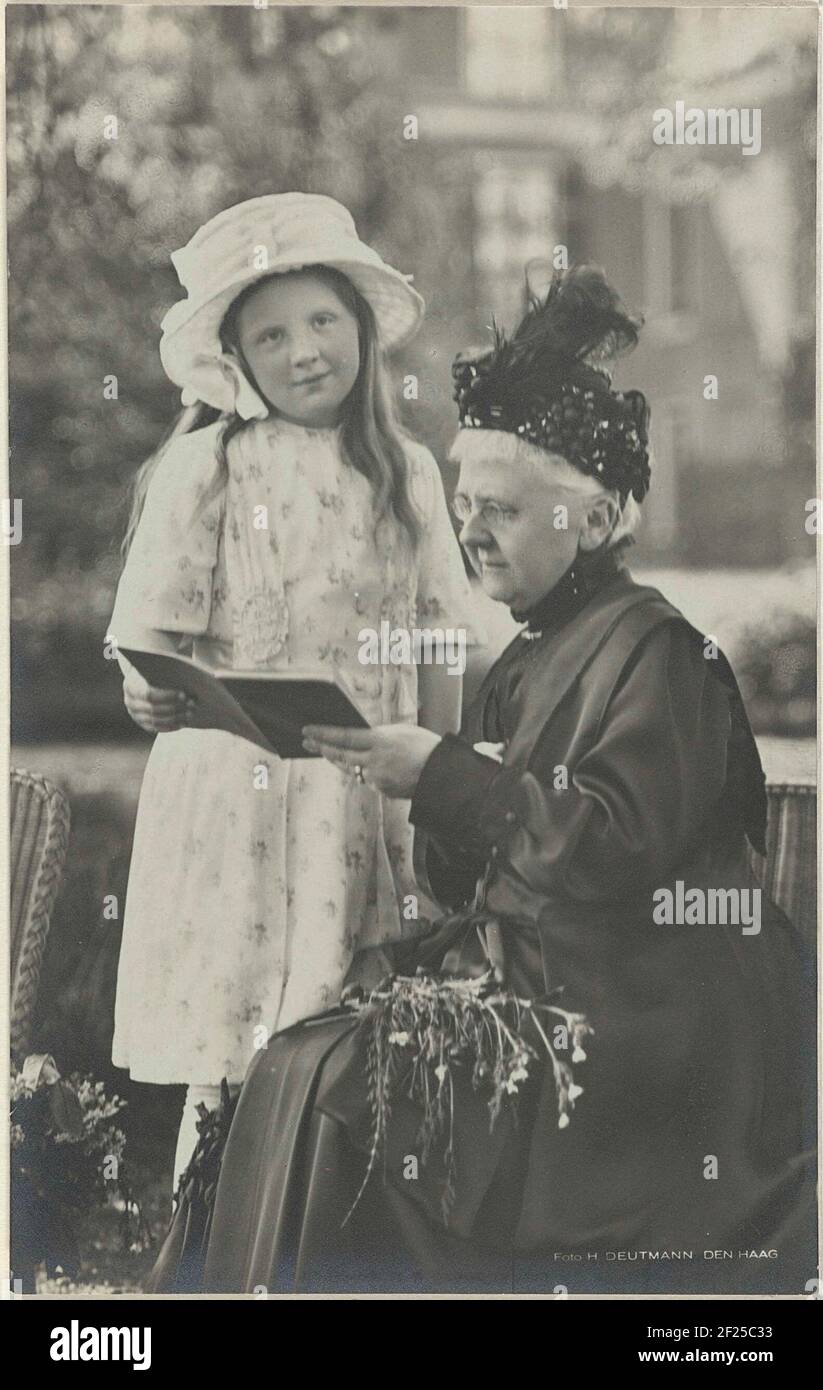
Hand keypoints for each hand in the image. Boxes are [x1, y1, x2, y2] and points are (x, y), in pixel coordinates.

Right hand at [122, 667, 194, 733]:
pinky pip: (155, 728)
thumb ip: (169, 667)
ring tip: (190, 714)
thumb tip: (192, 674)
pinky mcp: (141, 722)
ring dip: (174, 719)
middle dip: (174, 708)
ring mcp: (134, 713)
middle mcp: (129, 701)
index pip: (148, 694)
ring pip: (154, 720)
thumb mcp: (158, 664)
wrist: (144, 676)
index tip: (184, 695)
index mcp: (131, 684)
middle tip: (192, 705)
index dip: (167, 696)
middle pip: (153, 709)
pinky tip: (183, 723)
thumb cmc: (156, 668)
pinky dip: (170, 727)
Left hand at [302, 723, 441, 798]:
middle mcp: (375, 762)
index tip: (307, 731)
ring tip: (328, 752)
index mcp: (380, 742)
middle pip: (340, 756)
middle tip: (307, 742)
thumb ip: (380, 734)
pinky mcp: (382, 791)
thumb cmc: (426, 747)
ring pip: (350, 769)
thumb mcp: (402, 731)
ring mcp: (377, 779)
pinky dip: (361, 771)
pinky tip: (359, 765)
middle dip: (321, 748)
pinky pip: (366, 779)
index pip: (343, 737)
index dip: (323, 734)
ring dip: (339, 761)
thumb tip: (362, 737)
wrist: (443, 777)